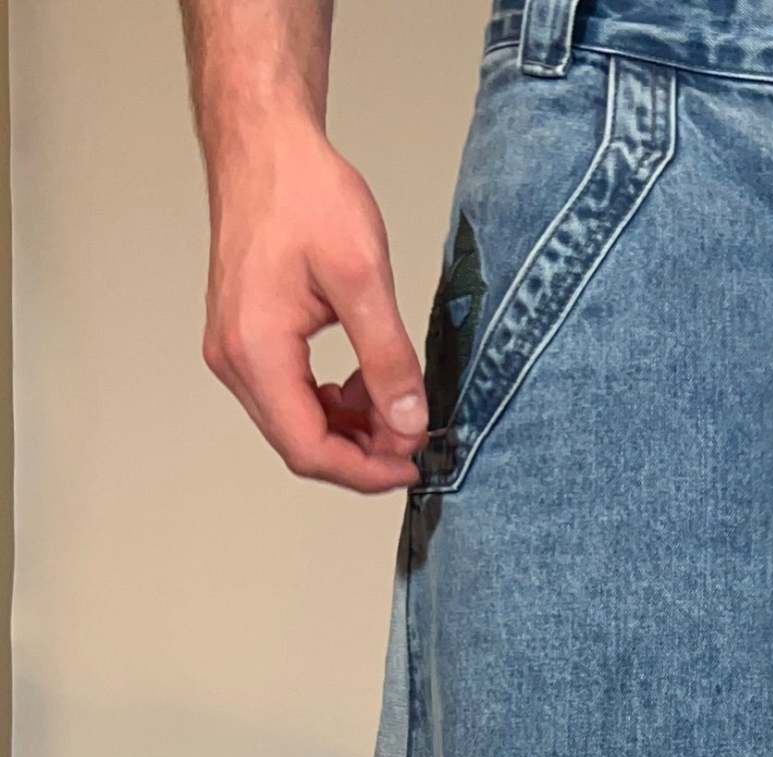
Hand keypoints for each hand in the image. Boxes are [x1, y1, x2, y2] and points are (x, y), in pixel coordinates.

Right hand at [202, 113, 423, 494]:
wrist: (264, 145)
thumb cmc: (302, 192)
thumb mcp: (362, 276)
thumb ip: (387, 358)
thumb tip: (408, 423)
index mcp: (254, 350)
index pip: (308, 449)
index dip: (366, 471)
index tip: (413, 464)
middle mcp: (234, 359)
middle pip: (301, 444)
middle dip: (362, 453)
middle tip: (414, 437)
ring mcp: (235, 350)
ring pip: (298, 424)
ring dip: (351, 430)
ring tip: (397, 407)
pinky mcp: (247, 339)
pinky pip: (291, 395)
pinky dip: (333, 404)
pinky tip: (366, 385)